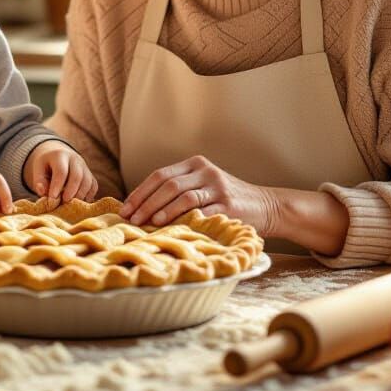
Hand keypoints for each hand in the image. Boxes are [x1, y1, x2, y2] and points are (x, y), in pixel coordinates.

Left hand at [22, 141, 97, 201]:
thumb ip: (39, 181)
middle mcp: (74, 159)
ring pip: (88, 181)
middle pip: (77, 175)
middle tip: (63, 202)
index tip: (52, 198)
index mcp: (59, 155)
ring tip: (70, 204)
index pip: (61, 171)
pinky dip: (88, 196)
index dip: (57, 186)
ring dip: (80, 195)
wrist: (57, 155)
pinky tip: (79, 203)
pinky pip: (93, 186)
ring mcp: (84, 166)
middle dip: (71, 191)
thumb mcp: (38, 169)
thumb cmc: (46, 166)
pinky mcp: (90, 174)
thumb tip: (44, 193)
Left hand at [119, 154, 277, 228]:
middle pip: (167, 184)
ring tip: (147, 223)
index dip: (140, 192)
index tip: (125, 209)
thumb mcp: (203, 187)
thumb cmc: (226, 200)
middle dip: (145, 203)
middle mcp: (205, 171)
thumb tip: (140, 209)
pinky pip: (200, 210)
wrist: (265, 206)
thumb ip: (178, 191)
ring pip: (182, 196)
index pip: (160, 175)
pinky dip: (182, 218)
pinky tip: (170, 226)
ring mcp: (217, 186)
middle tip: (131, 219)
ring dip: (161, 210)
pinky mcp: (228, 204)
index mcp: (196, 163)